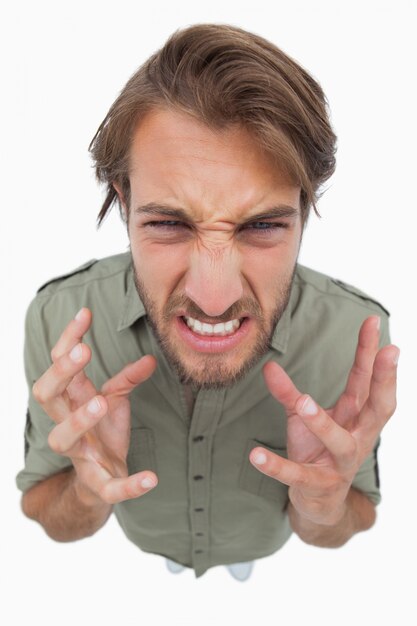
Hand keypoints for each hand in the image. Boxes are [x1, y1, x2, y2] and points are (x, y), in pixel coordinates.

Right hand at [32, 307, 157, 504]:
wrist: (99, 480)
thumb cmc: (102, 430)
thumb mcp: (116, 398)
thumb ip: (129, 378)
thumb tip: (151, 358)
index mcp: (70, 399)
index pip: (58, 364)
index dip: (67, 339)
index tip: (85, 313)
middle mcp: (66, 423)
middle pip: (46, 395)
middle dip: (61, 374)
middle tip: (84, 353)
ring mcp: (79, 454)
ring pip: (63, 438)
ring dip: (79, 420)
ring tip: (102, 402)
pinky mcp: (97, 483)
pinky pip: (108, 488)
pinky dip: (128, 486)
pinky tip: (151, 478)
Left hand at [249, 316, 398, 524]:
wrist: (320, 503)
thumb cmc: (318, 452)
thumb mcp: (304, 417)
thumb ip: (289, 393)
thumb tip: (269, 366)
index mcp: (356, 418)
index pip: (366, 381)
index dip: (371, 353)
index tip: (372, 322)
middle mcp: (357, 439)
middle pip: (378, 409)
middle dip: (385, 381)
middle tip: (388, 353)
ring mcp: (340, 464)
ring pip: (339, 442)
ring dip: (322, 423)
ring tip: (304, 402)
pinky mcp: (317, 485)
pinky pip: (296, 475)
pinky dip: (276, 465)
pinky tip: (256, 454)